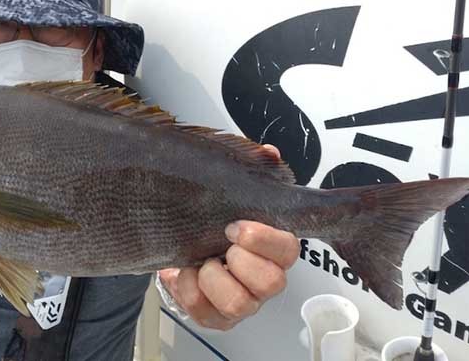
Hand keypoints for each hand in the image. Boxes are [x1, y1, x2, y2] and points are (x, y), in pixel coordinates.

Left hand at [158, 144, 300, 330]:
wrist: (180, 241)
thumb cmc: (214, 221)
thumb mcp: (232, 190)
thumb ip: (252, 168)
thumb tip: (267, 152)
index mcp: (274, 248)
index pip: (288, 249)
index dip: (262, 239)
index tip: (235, 226)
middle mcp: (263, 280)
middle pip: (271, 283)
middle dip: (239, 261)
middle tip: (219, 244)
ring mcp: (242, 302)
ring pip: (238, 303)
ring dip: (210, 278)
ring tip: (198, 261)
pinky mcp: (216, 317)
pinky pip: (204, 313)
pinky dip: (185, 289)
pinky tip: (181, 271)